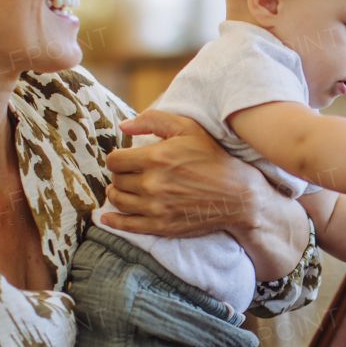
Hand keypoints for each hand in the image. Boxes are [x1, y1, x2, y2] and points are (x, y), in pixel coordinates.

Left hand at [100, 109, 263, 237]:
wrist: (238, 195)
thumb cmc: (213, 158)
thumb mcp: (189, 128)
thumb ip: (154, 120)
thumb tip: (123, 126)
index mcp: (156, 157)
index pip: (115, 160)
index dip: (117, 158)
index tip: (125, 159)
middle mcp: (153, 184)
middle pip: (116, 180)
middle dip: (120, 175)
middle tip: (129, 174)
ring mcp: (156, 208)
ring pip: (119, 201)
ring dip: (116, 194)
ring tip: (123, 190)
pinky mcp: (161, 226)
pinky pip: (128, 226)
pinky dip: (114, 221)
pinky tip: (107, 218)